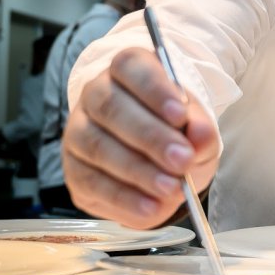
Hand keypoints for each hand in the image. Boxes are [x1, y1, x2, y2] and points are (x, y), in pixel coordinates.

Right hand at [61, 47, 219, 227]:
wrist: (158, 158)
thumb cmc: (176, 131)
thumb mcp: (197, 126)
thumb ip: (200, 129)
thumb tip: (201, 137)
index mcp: (127, 70)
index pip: (131, 67)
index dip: (154, 90)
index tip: (181, 115)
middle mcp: (95, 94)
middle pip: (112, 108)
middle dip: (150, 137)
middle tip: (182, 159)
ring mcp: (79, 132)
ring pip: (98, 147)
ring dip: (138, 171)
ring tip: (172, 188)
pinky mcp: (74, 170)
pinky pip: (92, 184)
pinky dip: (124, 199)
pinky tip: (151, 206)